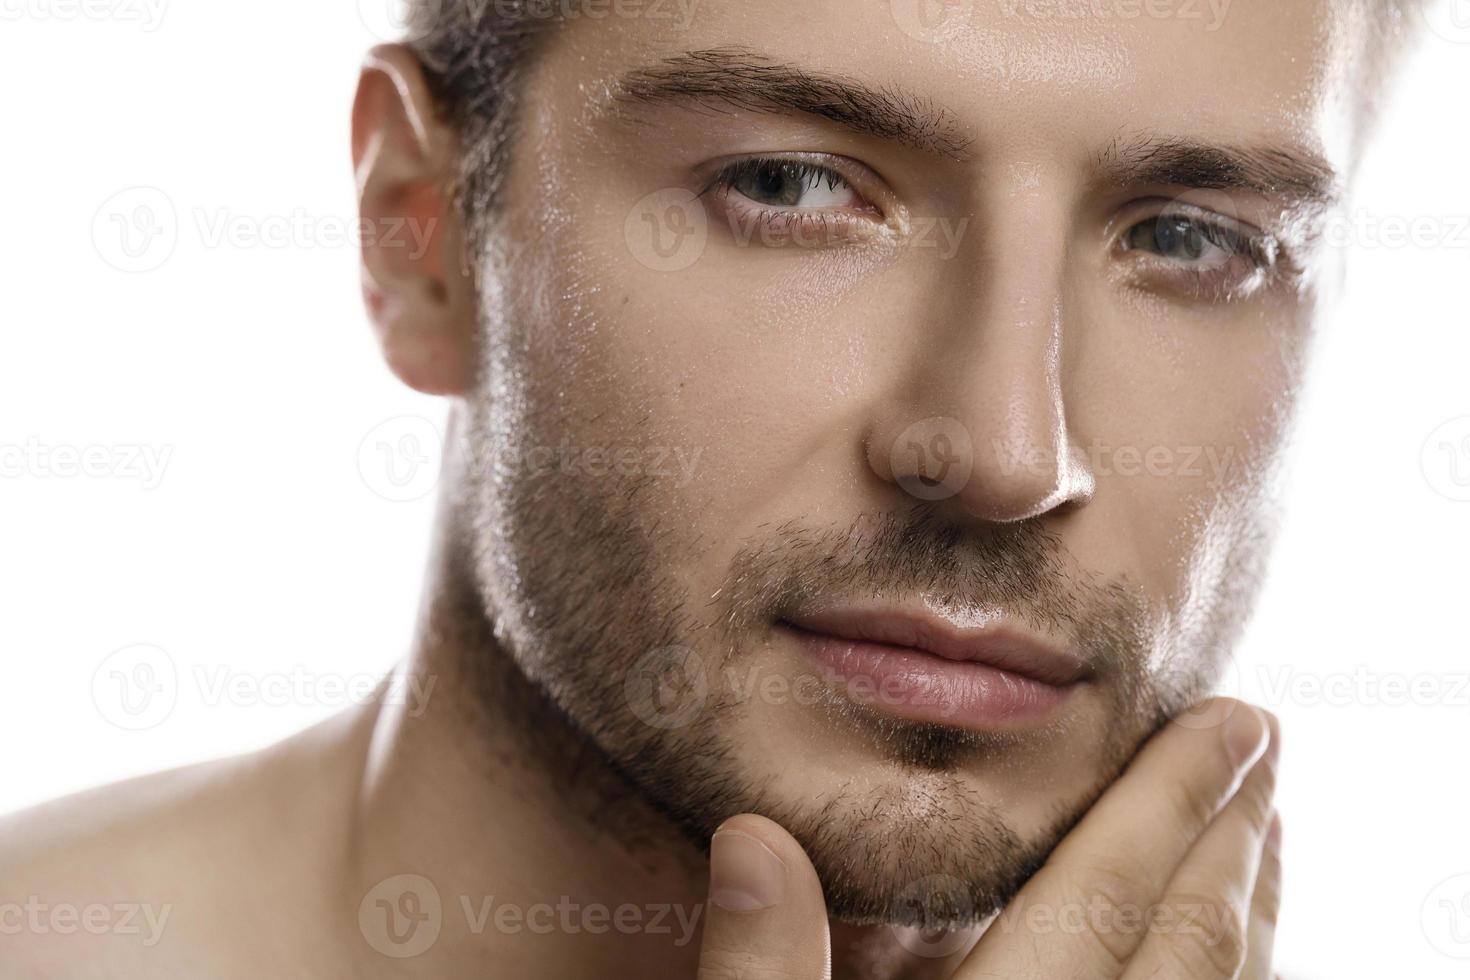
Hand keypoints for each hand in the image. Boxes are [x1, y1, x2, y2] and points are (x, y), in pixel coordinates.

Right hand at [694, 698, 1281, 978]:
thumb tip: (750, 839)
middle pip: (1186, 948)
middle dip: (1228, 838)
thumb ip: (760, 967)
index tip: (1227, 723)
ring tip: (1262, 835)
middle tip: (1263, 750)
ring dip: (1245, 910)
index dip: (1166, 805)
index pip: (1102, 901)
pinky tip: (1224, 960)